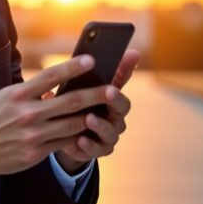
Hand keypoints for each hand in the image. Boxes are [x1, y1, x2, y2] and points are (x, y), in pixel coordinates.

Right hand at [0, 54, 114, 182]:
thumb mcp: (6, 97)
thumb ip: (31, 91)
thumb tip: (55, 86)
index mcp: (18, 95)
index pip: (51, 76)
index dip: (73, 67)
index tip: (92, 59)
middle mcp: (27, 114)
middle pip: (70, 101)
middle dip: (95, 94)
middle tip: (114, 88)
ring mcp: (33, 135)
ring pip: (72, 124)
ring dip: (92, 117)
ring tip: (107, 110)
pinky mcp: (36, 153)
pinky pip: (64, 143)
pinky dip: (78, 137)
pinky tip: (89, 132)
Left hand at [54, 49, 139, 173]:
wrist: (68, 131)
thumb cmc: (82, 103)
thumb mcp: (90, 85)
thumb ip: (108, 71)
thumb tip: (133, 52)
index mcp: (115, 103)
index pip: (123, 96)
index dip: (118, 92)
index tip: (110, 87)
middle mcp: (116, 120)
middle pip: (121, 113)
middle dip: (114, 104)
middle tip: (107, 95)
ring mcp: (108, 137)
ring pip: (110, 133)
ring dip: (100, 125)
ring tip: (89, 118)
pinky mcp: (97, 151)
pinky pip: (96, 150)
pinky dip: (89, 145)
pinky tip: (79, 139)